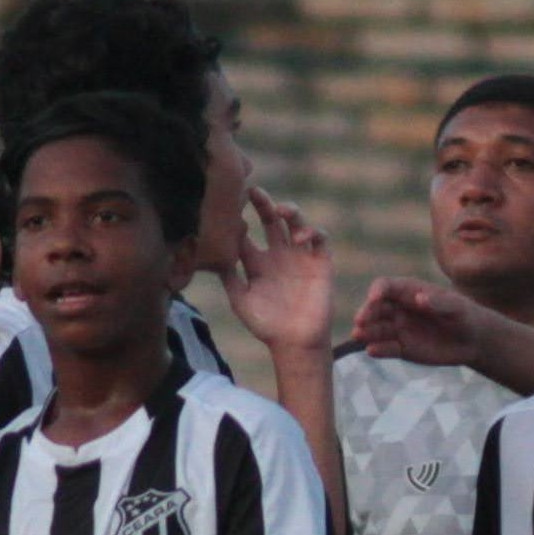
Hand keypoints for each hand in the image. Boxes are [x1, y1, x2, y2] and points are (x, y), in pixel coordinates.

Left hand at [221, 187, 333, 357]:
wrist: (295, 343)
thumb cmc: (266, 326)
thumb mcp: (240, 301)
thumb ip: (228, 277)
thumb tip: (213, 253)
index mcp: (257, 263)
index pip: (246, 233)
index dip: (238, 219)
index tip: (230, 208)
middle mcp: (278, 255)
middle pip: (270, 220)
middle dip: (262, 204)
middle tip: (252, 190)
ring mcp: (300, 257)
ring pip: (295, 223)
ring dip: (289, 211)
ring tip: (280, 210)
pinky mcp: (320, 263)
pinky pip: (320, 239)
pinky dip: (313, 231)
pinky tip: (301, 236)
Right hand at [348, 277, 486, 369]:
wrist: (472, 341)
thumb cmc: (464, 316)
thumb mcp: (456, 307)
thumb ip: (439, 302)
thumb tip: (419, 298)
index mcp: (408, 291)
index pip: (386, 286)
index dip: (377, 290)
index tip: (374, 298)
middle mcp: (398, 308)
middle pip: (375, 308)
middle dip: (366, 313)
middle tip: (360, 321)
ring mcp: (398, 329)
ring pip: (377, 329)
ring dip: (366, 332)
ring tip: (358, 336)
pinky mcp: (402, 348)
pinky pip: (386, 348)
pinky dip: (378, 349)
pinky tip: (372, 351)